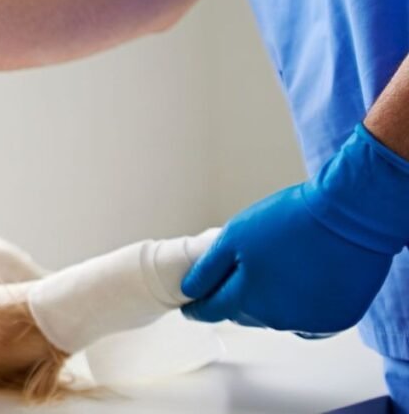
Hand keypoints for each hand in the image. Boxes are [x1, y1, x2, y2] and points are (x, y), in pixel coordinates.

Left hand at [181, 185, 391, 332]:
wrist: (350, 216)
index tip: (191, 307)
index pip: (212, 311)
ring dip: (269, 303)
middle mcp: (276, 319)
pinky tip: (303, 283)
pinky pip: (308, 320)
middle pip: (244, 315)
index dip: (198, 307)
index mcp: (246, 298)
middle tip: (238, 279)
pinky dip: (300, 307)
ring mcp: (308, 322)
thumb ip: (207, 270)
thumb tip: (188, 291)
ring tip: (278, 272)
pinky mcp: (336, 319)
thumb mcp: (234, 237)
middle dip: (235, 300)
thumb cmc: (289, 220)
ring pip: (275, 318)